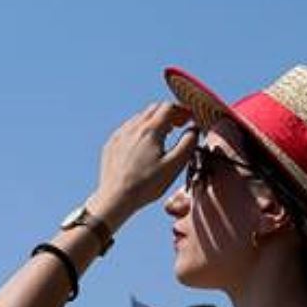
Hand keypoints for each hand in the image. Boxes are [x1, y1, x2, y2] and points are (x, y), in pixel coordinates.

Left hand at [92, 102, 197, 227]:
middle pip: (154, 109)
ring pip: (140, 117)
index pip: (169, 107)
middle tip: (180, 125)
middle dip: (170, 113)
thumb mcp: (173, 166)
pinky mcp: (111, 144)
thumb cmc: (146, 185)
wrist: (115, 199)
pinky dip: (140, 130)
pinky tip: (145, 144)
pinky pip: (128, 129)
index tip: (190, 119)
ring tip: (164, 134)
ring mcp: (120, 135)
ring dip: (155, 121)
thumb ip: (188, 144)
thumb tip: (194, 128)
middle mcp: (133, 127)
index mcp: (150, 130)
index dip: (183, 110)